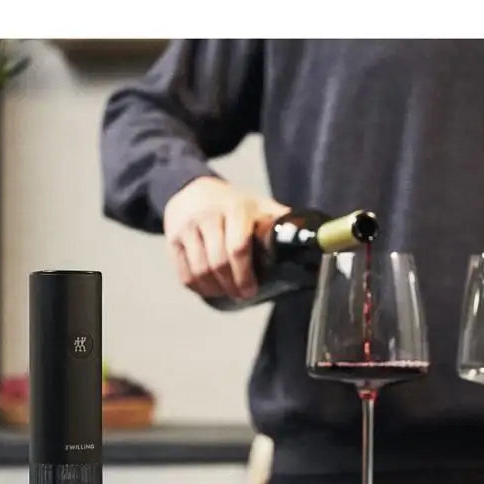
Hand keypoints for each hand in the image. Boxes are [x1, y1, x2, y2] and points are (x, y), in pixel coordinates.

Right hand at [163, 177, 289, 299]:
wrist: (190, 188)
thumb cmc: (232, 203)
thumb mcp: (257, 205)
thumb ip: (279, 222)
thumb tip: (311, 241)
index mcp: (235, 209)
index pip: (238, 247)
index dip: (245, 274)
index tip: (252, 290)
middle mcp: (208, 216)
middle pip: (218, 263)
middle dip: (232, 286)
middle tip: (242, 295)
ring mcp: (187, 227)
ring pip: (200, 271)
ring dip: (215, 289)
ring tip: (227, 293)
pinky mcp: (172, 239)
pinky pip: (183, 273)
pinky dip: (197, 288)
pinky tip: (209, 289)